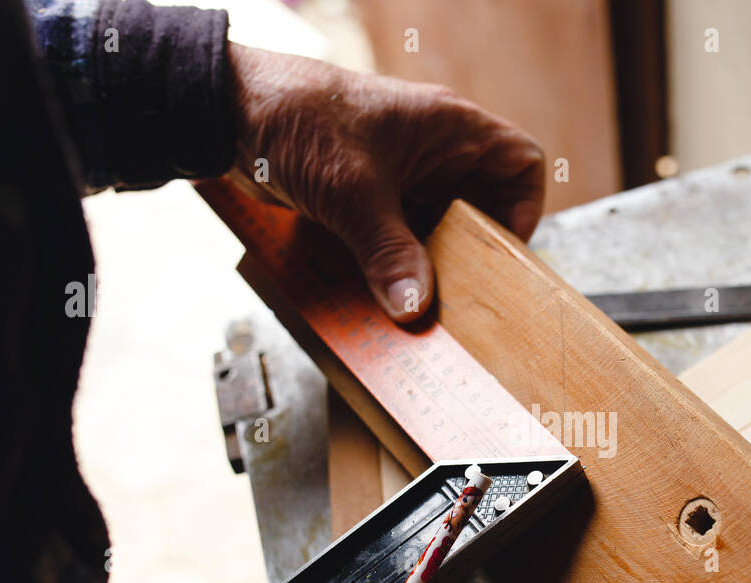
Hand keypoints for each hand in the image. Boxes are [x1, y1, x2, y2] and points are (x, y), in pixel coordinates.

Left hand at [226, 43, 545, 321]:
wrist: (226, 109)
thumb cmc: (296, 116)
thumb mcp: (353, 193)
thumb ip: (389, 254)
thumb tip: (415, 307)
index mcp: (449, 128)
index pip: (520, 163)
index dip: (524, 208)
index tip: (503, 252)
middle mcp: (432, 149)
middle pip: (480, 206)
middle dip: (473, 250)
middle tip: (463, 292)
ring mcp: (399, 173)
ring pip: (438, 226)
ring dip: (431, 263)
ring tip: (424, 300)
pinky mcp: (367, 195)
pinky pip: (398, 236)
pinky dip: (396, 264)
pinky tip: (387, 292)